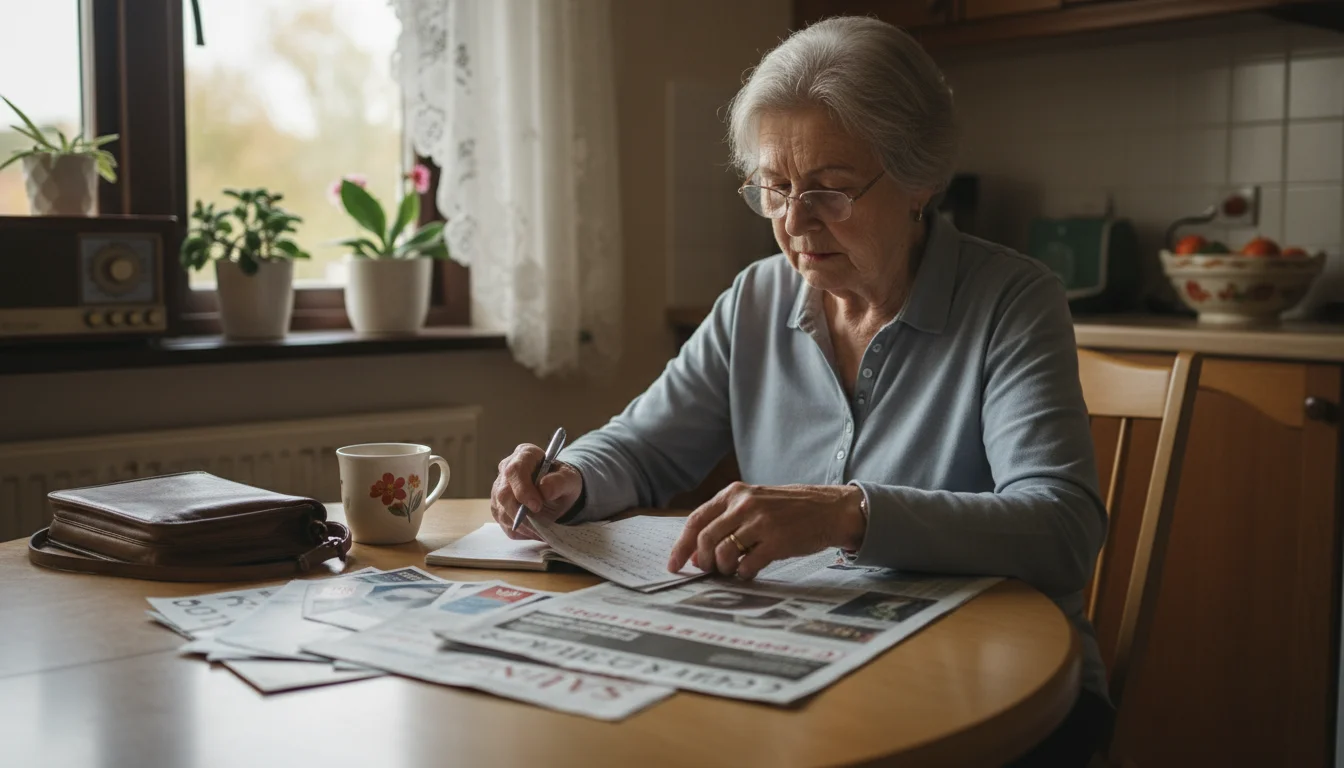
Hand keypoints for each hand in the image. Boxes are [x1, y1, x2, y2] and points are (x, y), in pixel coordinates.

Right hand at [490, 444, 583, 540]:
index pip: (515, 470)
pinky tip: (535, 530)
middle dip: (521, 512)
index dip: (523, 490)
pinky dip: (520, 532)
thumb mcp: (569, 479)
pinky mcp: (498, 507)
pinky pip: (504, 524)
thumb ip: (559, 481)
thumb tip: (544, 489)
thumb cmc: (562, 481)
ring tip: (542, 529)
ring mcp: (499, 489)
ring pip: (501, 512)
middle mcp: (506, 470)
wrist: (558, 492)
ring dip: (522, 525)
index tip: (537, 506)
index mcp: (524, 455)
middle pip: (503, 493)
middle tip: (540, 523)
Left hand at [667, 482, 866, 579]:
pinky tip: (751, 571)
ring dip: (724, 569)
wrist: (829, 510)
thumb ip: (727, 522)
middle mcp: (744, 504)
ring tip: (734, 570)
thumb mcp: (755, 504)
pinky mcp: (776, 540)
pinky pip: (747, 565)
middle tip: (709, 571)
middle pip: (705, 539)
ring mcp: (760, 522)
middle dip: (702, 561)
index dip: (681, 545)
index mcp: (734, 493)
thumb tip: (697, 554)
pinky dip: (744, 574)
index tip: (674, 564)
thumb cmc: (789, 510)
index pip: (696, 520)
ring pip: (723, 553)